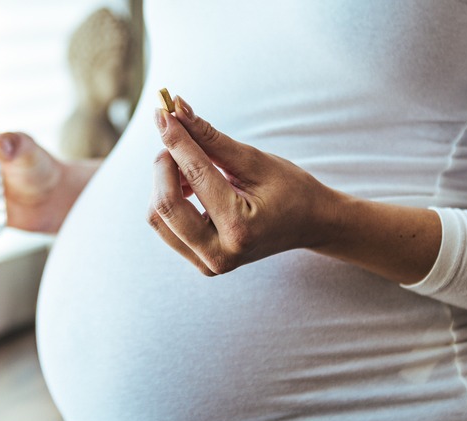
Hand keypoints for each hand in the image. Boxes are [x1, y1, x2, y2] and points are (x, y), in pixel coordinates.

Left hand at [148, 96, 343, 275]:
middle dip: (164, 164)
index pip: (195, 176)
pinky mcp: (200, 263)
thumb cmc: (289, 189)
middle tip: (177, 138)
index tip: (163, 112)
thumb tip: (177, 109)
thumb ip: (210, 138)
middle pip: (165, 205)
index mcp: (239, 229)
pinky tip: (190, 186)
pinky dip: (169, 199)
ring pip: (157, 217)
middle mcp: (220, 255)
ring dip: (164, 183)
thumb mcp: (254, 160)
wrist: (309, 224)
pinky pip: (166, 227)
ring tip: (190, 166)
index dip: (176, 140)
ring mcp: (208, 264)